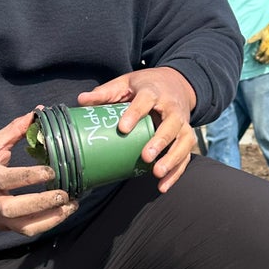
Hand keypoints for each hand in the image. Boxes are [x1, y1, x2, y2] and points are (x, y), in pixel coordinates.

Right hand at [0, 112, 77, 235]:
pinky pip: (26, 230)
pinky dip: (47, 224)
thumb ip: (15, 130)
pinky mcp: (2, 226)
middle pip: (13, 208)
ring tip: (71, 205)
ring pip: (22, 226)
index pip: (5, 179)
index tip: (50, 171)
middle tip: (64, 194)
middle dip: (41, 203)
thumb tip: (38, 112)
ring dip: (50, 218)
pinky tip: (63, 212)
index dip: (29, 177)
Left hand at [77, 67, 196, 192]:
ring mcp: (183, 123)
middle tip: (146, 156)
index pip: (146, 101)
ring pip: (183, 142)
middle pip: (170, 124)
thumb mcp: (125, 83)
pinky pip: (185, 156)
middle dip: (160, 141)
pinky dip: (176, 172)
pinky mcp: (187, 137)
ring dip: (172, 159)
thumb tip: (81, 100)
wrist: (175, 83)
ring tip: (156, 173)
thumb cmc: (145, 86)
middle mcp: (172, 107)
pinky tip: (162, 186)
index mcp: (154, 91)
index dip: (135, 114)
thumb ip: (105, 93)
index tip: (123, 128)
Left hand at [247, 16, 268, 63]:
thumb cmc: (268, 30)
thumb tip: (247, 42)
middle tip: (260, 60)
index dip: (258, 54)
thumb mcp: (260, 33)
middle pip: (266, 55)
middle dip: (263, 59)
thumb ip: (254, 38)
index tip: (255, 56)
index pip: (261, 50)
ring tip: (266, 62)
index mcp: (265, 42)